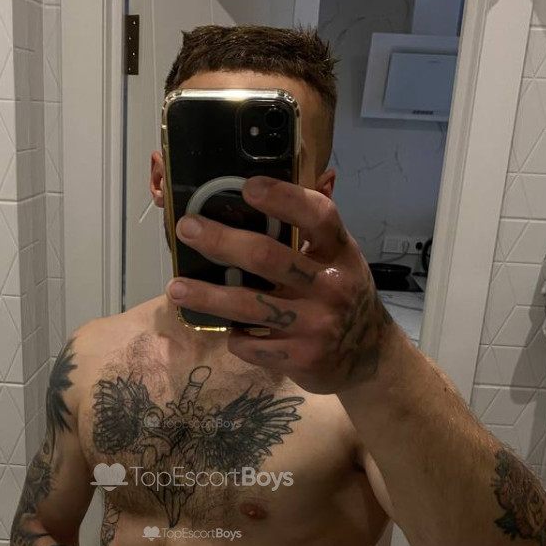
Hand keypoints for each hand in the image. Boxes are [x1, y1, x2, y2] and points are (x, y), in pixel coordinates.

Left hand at [166, 177, 399, 395]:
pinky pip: (251, 344)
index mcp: (340, 252)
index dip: (283, 198)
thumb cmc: (342, 295)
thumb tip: (256, 195)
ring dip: (207, 296)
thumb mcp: (339, 260)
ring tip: (176, 288)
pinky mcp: (300, 358)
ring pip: (248, 306)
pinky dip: (234, 336)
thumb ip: (309, 236)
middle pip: (267, 257)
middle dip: (220, 241)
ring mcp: (316, 324)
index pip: (317, 216)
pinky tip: (226, 328)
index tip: (248, 187)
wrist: (369, 357)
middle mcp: (331, 286)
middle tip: (187, 229)